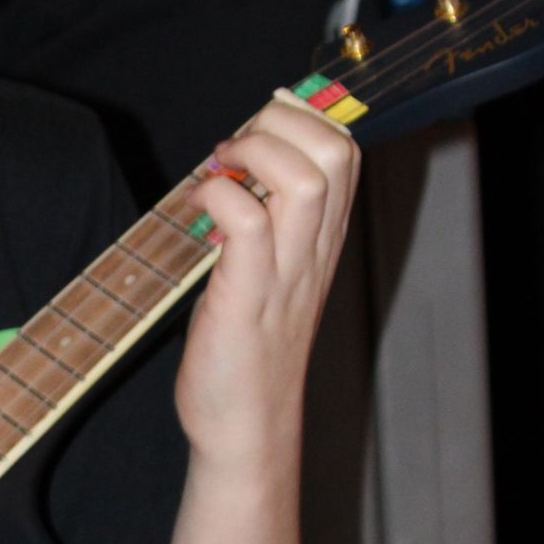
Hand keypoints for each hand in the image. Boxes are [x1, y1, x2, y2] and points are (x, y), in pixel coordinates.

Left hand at [173, 92, 359, 473]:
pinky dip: (218, 197)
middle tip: (236, 144)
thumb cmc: (244, 349)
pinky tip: (197, 206)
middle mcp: (313, 252)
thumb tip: (237, 163)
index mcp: (322, 241)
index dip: (303, 117)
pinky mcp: (247, 297)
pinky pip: (247, 224)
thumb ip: (264, 219)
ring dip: (255, 153)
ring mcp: (284, 274)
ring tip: (221, 168)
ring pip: (305, 180)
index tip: (257, 125)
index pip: (346, 152)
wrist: (244, 426)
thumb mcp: (267, 271)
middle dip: (281, 121)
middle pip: (335, 152)